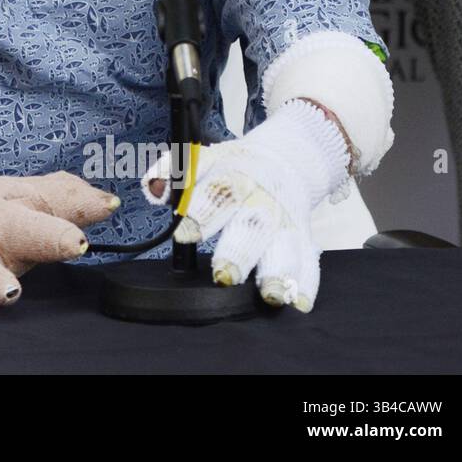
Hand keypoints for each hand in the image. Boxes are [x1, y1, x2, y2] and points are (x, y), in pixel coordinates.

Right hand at [0, 172, 120, 304]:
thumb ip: (57, 195)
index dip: (83, 203)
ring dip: (0, 275)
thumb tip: (105, 200)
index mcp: (14, 199)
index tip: (107, 206)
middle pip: (26, 228)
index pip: (55, 198)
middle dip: (50, 237)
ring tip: (12, 287)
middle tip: (73, 242)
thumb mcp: (9, 193)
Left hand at [142, 99, 349, 311]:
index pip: (216, 191)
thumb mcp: (201, 159)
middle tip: (223, 275)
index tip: (184, 236)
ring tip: (270, 295)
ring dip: (277, 271)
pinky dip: (306, 282)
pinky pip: (307, 258)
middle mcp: (261, 196)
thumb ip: (172, 172)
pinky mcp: (303, 235)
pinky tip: (300, 303)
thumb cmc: (232, 167)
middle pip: (251, 223)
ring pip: (283, 244)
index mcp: (234, 173)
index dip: (200, 212)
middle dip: (238, 251)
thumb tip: (154, 189)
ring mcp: (285, 217)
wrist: (284, 158)